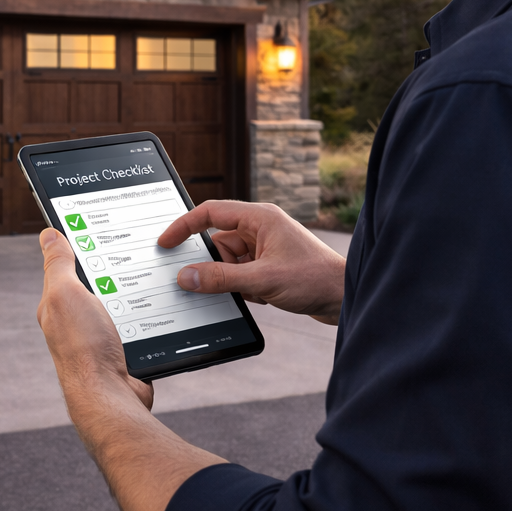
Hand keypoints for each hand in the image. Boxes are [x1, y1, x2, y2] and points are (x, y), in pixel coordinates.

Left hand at [35, 228, 222, 510]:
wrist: (112, 398)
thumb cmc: (84, 348)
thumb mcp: (65, 293)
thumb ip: (58, 264)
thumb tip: (48, 234)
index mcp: (57, 305)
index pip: (69, 267)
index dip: (84, 247)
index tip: (105, 228)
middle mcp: (77, 323)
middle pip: (101, 284)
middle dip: (117, 269)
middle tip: (140, 248)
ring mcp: (102, 339)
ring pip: (125, 304)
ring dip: (137, 294)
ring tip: (156, 275)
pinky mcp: (126, 352)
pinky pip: (143, 325)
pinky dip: (152, 317)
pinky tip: (164, 306)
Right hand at [158, 200, 345, 323]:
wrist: (346, 298)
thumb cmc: (315, 278)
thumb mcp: (261, 280)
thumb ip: (220, 278)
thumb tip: (186, 277)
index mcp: (259, 218)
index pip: (210, 212)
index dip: (184, 226)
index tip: (165, 242)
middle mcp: (261, 229)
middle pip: (217, 242)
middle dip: (212, 264)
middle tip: (202, 282)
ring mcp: (265, 249)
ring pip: (228, 261)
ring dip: (229, 279)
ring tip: (248, 292)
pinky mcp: (270, 267)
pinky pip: (240, 274)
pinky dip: (240, 287)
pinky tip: (257, 298)